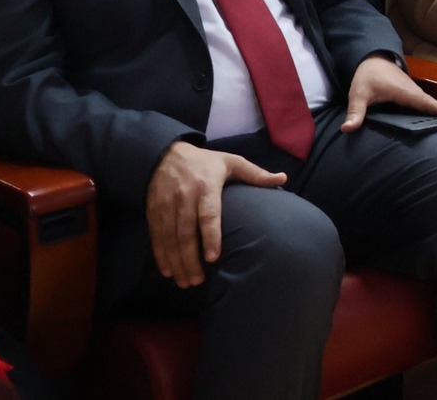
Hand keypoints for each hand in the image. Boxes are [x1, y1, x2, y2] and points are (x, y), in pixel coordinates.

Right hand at [146, 140, 287, 287]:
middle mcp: (184, 198)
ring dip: (177, 262)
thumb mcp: (231, 162)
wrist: (165, 155)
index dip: (210, 236)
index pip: (208, 214)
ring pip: (170, 239)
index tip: (213, 258)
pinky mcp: (154, 212)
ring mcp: (167, 206)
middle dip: (190, 259)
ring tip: (186, 282)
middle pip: (186, 233)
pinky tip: (168, 271)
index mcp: (206, 186)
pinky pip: (156, 237)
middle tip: (198, 281)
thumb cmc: (205, 162)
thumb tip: (283, 178)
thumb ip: (255, 174)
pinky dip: (161, 256)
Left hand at [341, 55, 436, 132]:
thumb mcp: (359, 93)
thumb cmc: (368, 76)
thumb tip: (347, 129)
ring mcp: (416, 97)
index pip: (427, 104)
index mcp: (406, 93)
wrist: (373, 60)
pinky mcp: (413, 100)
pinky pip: (429, 111)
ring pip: (434, 111)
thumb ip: (355, 111)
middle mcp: (415, 95)